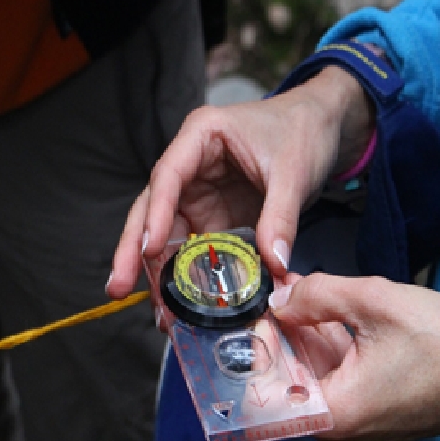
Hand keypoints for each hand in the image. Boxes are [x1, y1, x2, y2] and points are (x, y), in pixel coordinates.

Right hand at [108, 66, 374, 299]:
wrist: (323, 127)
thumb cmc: (302, 131)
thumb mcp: (294, 172)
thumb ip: (281, 217)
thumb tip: (274, 266)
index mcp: (201, 137)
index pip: (168, 176)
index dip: (156, 213)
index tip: (149, 250)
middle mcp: (191, 167)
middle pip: (153, 209)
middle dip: (134, 251)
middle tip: (116, 287)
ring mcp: (200, 195)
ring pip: (170, 236)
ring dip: (161, 273)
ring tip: (157, 312)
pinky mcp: (216, 217)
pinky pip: (198, 249)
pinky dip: (193, 277)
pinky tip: (185, 306)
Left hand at [268, 273, 439, 440]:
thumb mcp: (375, 303)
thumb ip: (316, 296)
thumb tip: (280, 299)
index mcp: (332, 416)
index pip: (260, 388)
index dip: (258, 344)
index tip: (266, 308)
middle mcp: (335, 436)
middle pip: (284, 382)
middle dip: (283, 332)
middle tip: (283, 291)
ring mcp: (351, 434)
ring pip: (308, 381)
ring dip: (304, 338)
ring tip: (302, 293)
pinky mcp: (366, 423)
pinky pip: (332, 387)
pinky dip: (327, 352)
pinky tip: (326, 315)